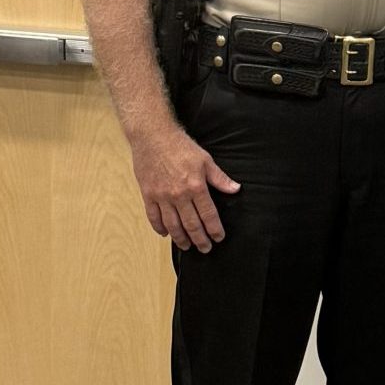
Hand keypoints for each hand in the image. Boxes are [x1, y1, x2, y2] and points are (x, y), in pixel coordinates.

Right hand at [131, 126, 238, 252]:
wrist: (152, 136)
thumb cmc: (181, 146)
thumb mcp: (206, 160)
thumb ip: (220, 178)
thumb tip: (236, 189)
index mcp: (196, 187)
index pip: (208, 215)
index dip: (214, 229)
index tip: (219, 238)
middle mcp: (178, 195)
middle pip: (191, 224)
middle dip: (200, 239)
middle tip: (205, 249)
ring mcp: (161, 196)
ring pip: (172, 224)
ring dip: (180, 238)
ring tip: (187, 246)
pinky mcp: (148, 194)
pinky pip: (153, 216)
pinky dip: (159, 227)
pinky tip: (165, 234)